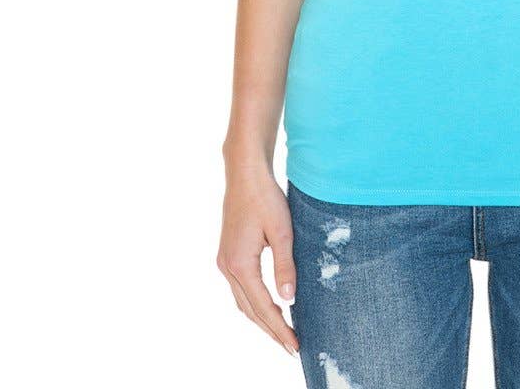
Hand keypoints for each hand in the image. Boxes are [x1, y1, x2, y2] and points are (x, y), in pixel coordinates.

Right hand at [217, 166, 298, 355]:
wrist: (245, 174)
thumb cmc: (265, 198)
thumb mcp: (282, 231)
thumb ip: (285, 265)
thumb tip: (289, 299)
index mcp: (240, 264)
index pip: (262, 307)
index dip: (279, 329)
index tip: (294, 345)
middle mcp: (227, 267)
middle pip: (250, 310)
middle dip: (270, 330)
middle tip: (291, 346)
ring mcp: (225, 261)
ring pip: (243, 302)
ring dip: (261, 318)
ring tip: (282, 332)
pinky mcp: (228, 254)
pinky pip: (241, 289)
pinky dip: (254, 303)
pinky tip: (268, 305)